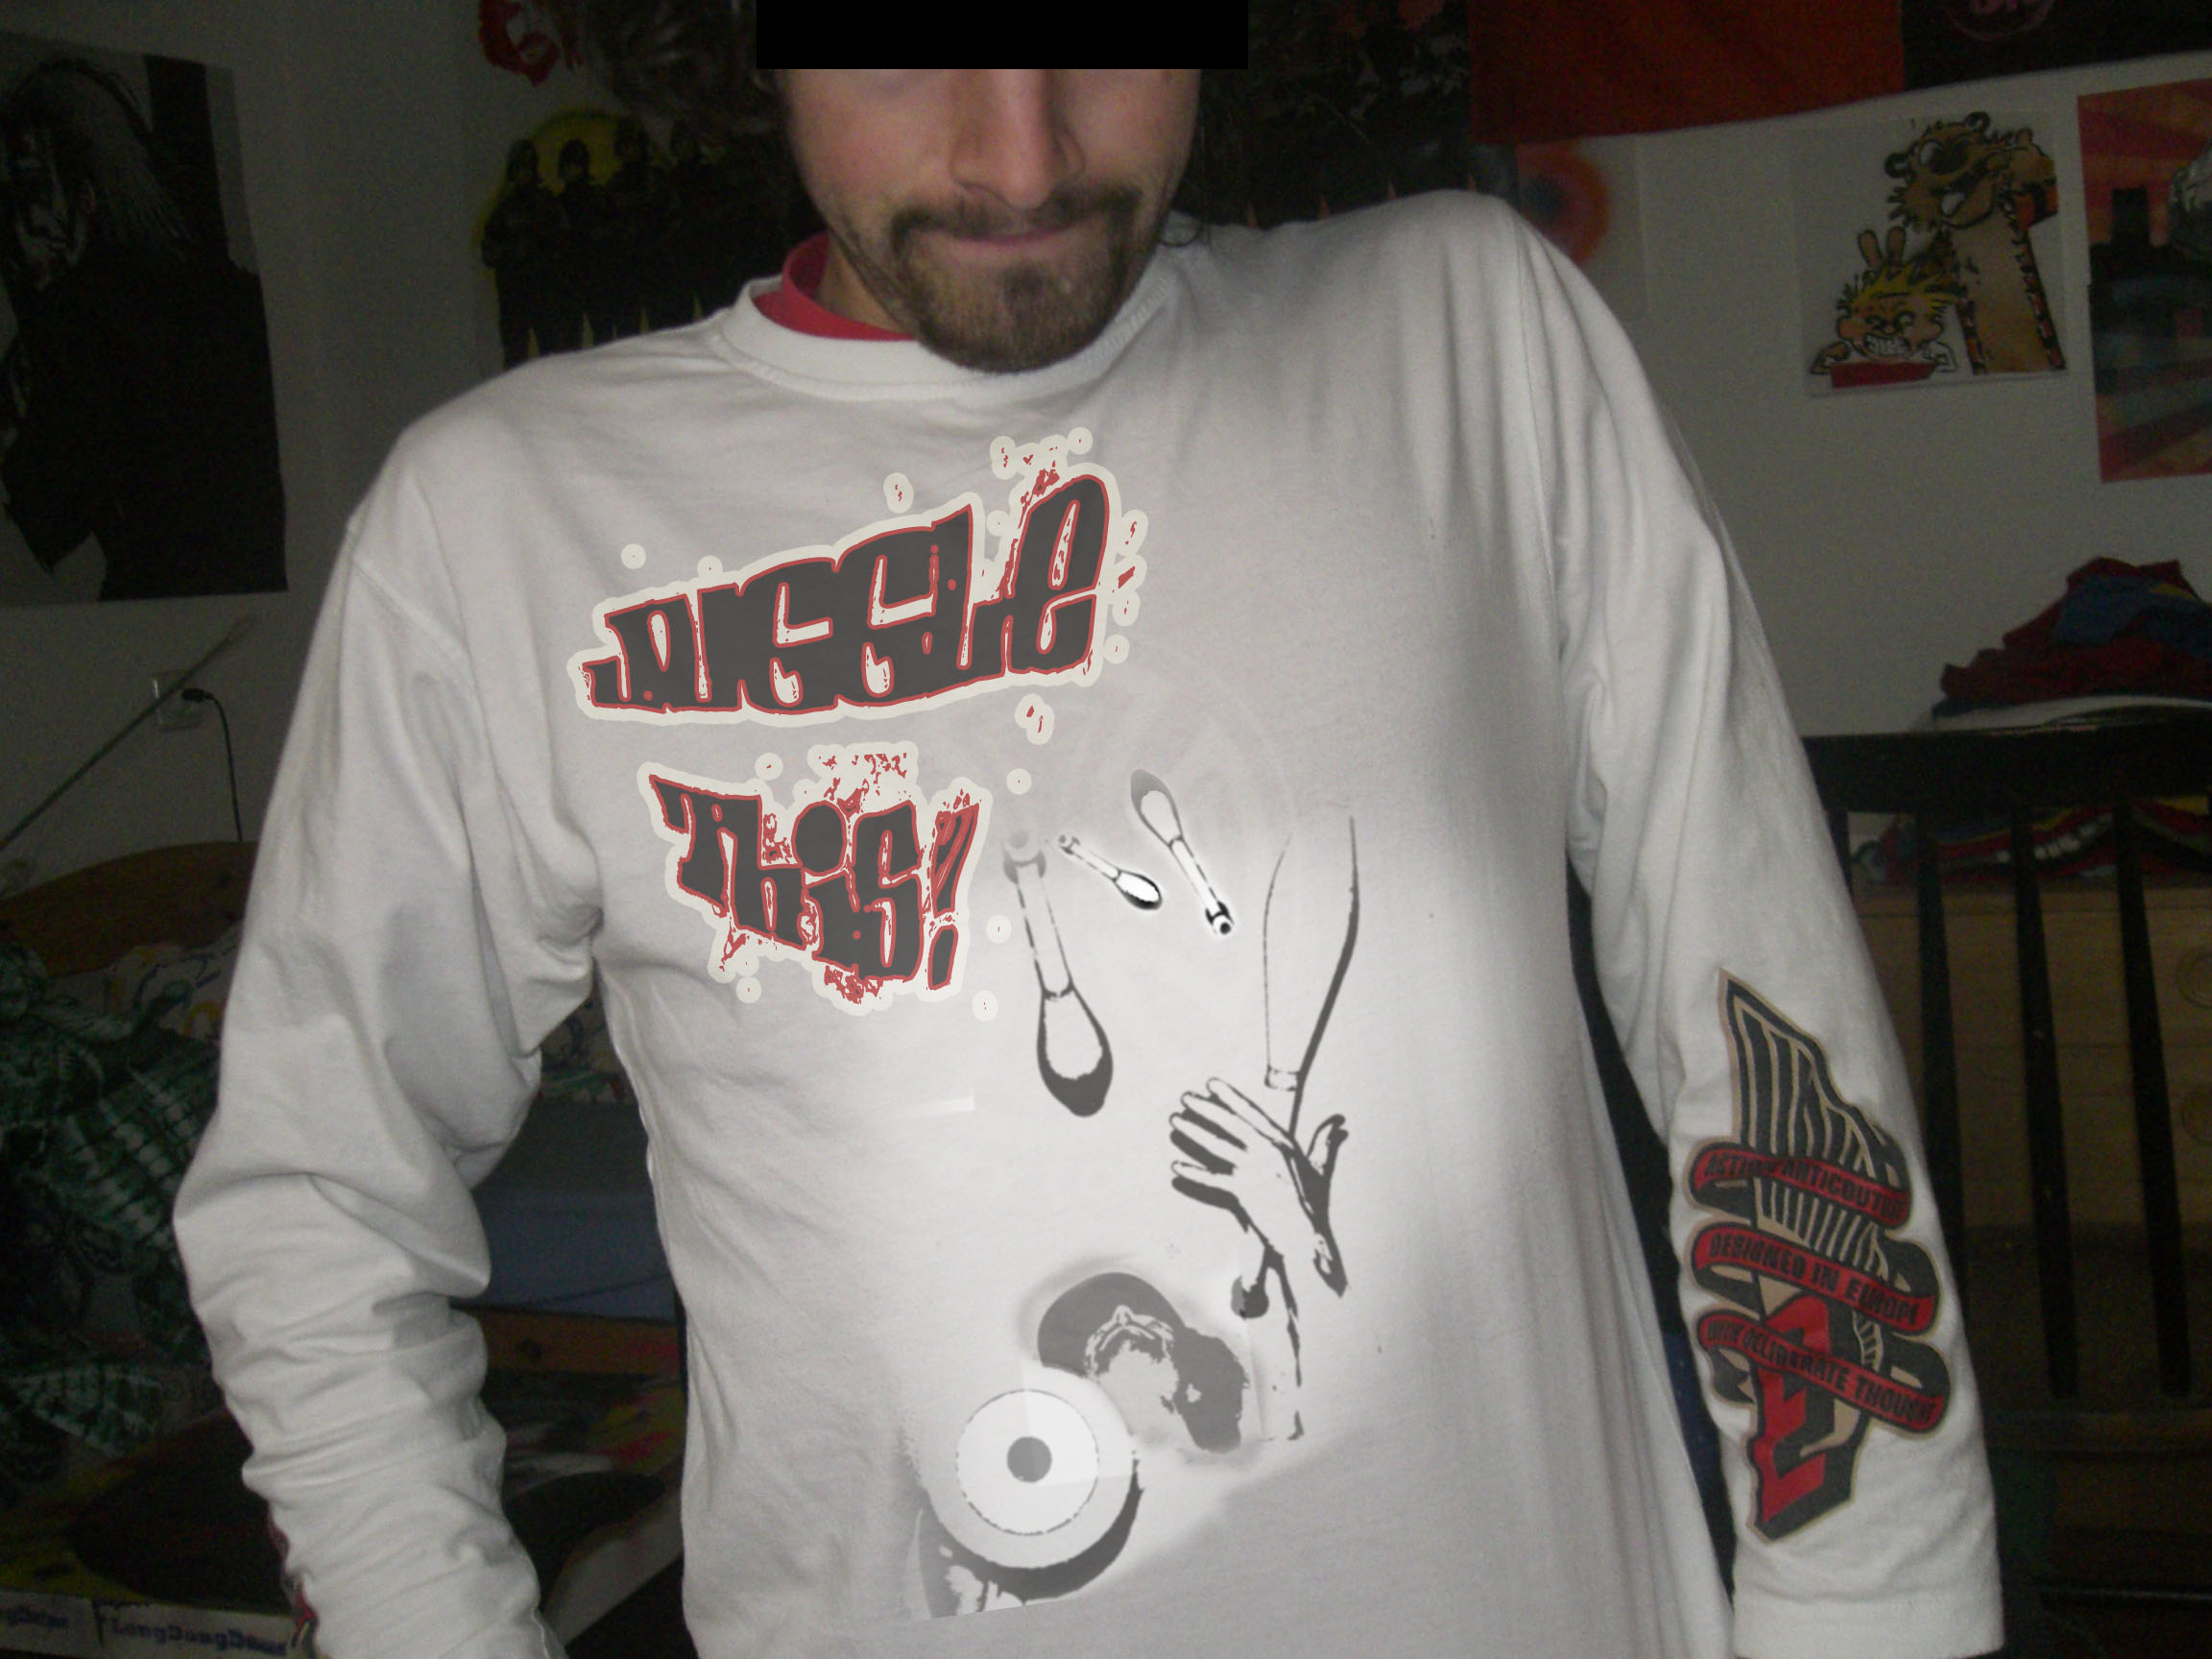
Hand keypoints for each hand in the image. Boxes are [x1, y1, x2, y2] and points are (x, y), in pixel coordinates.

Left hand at [1170, 1077, 1346, 1300]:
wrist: (1306, 1235)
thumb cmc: (1313, 1204)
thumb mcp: (1320, 1168)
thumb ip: (1323, 1142)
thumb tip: (1336, 1122)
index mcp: (1283, 1142)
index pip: (1251, 1112)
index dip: (1230, 1096)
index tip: (1211, 1084)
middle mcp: (1266, 1151)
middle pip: (1230, 1123)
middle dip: (1205, 1108)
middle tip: (1185, 1097)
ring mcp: (1253, 1171)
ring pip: (1216, 1146)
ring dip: (1193, 1132)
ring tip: (1175, 1121)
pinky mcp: (1242, 1192)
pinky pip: (1211, 1180)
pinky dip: (1192, 1174)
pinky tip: (1175, 1167)